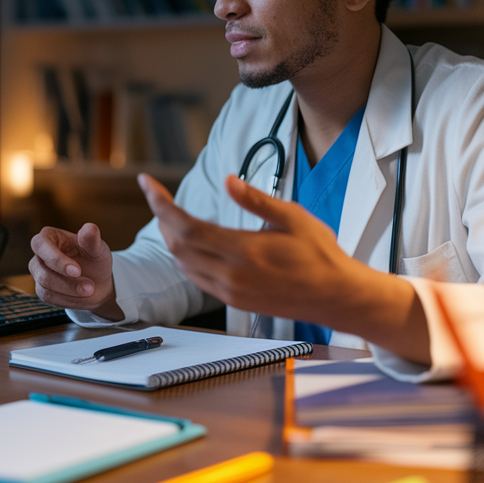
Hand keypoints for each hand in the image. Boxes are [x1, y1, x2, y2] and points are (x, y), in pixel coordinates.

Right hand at [29, 223, 121, 318]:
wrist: (98, 283)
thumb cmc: (95, 260)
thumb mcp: (98, 249)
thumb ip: (92, 240)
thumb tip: (90, 227)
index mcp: (50, 236)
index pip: (41, 244)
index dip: (56, 259)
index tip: (77, 271)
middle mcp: (40, 254)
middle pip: (41, 270)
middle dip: (67, 281)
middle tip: (90, 287)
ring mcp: (38, 272)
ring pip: (45, 285)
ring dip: (70, 290)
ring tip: (90, 289)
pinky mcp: (41, 289)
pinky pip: (48, 296)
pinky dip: (68, 298)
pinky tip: (81, 295)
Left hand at [138, 173, 427, 361]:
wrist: (336, 296)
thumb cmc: (320, 254)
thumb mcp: (292, 218)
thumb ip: (256, 200)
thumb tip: (228, 180)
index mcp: (244, 251)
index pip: (186, 227)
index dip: (160, 204)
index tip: (146, 183)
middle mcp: (231, 275)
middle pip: (177, 246)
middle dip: (162, 219)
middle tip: (160, 196)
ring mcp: (231, 292)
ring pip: (184, 265)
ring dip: (172, 240)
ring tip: (173, 216)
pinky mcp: (235, 302)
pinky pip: (198, 279)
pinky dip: (186, 258)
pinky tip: (193, 244)